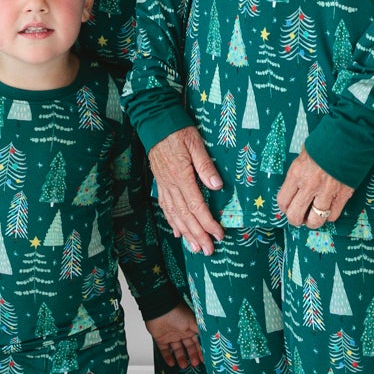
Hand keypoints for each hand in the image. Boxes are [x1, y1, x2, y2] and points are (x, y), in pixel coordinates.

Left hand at [144, 303, 202, 367]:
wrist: (159, 309)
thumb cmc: (177, 313)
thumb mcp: (193, 322)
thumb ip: (202, 331)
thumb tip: (213, 338)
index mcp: (189, 328)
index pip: (197, 342)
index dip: (200, 351)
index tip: (204, 360)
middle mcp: (181, 332)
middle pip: (188, 347)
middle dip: (192, 356)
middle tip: (194, 365)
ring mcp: (171, 336)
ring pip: (177, 350)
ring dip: (180, 358)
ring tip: (183, 366)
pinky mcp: (160, 338)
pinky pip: (164, 350)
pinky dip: (167, 357)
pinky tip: (171, 364)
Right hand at [147, 126, 225, 255]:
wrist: (155, 122)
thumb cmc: (178, 131)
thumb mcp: (196, 144)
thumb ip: (205, 166)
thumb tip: (217, 186)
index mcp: (181, 176)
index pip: (197, 206)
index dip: (208, 223)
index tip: (219, 235)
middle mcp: (171, 185)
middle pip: (185, 216)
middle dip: (198, 235)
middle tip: (208, 251)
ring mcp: (164, 185)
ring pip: (174, 215)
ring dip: (185, 233)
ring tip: (194, 248)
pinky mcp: (160, 183)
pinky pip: (165, 206)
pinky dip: (172, 221)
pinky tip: (178, 232)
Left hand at [276, 150, 354, 228]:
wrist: (348, 138)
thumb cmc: (324, 143)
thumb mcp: (303, 155)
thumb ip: (298, 173)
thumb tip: (295, 187)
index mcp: (296, 173)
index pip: (283, 201)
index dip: (284, 208)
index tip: (287, 208)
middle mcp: (309, 185)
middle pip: (295, 214)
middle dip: (295, 220)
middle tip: (299, 218)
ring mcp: (326, 191)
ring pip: (315, 219)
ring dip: (312, 222)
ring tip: (313, 219)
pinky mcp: (343, 195)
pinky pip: (333, 215)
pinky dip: (329, 216)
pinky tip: (327, 211)